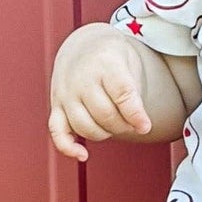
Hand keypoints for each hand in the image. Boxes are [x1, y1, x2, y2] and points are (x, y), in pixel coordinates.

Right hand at [48, 24, 152, 157]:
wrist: (83, 46)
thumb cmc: (112, 60)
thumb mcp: (130, 64)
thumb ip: (135, 94)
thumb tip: (141, 127)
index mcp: (105, 62)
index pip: (122, 93)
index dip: (135, 114)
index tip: (145, 126)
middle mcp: (81, 77)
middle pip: (104, 114)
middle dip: (124, 125)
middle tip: (133, 123)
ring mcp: (65, 92)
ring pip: (85, 126)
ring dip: (105, 134)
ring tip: (116, 125)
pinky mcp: (56, 105)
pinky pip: (57, 132)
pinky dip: (68, 147)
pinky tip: (83, 155)